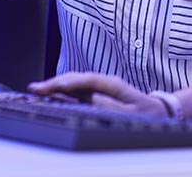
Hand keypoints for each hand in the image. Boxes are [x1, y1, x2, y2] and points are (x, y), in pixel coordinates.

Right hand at [28, 72, 167, 116]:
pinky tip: (50, 94)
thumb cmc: (145, 113)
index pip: (87, 80)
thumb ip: (110, 106)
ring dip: (55, 86)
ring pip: (74, 83)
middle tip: (34, 89)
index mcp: (113, 84)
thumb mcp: (131, 112)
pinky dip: (62, 91)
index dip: (68, 82)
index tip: (52, 86)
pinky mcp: (97, 94)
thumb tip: (89, 100)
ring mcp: (100, 88)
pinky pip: (77, 90)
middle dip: (55, 83)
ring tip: (36, 90)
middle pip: (76, 79)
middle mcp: (105, 83)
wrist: (157, 112)